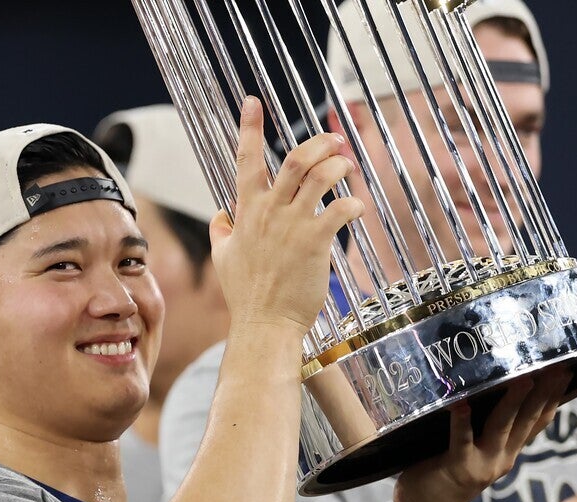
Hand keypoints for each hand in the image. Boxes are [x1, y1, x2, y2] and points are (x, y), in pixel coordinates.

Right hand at [209, 96, 363, 333]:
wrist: (264, 324)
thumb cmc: (246, 295)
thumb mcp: (223, 259)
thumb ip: (221, 232)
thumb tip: (219, 216)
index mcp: (247, 212)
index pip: (246, 160)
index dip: (249, 128)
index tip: (252, 102)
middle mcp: (269, 212)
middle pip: (295, 159)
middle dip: (319, 143)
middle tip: (335, 141)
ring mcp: (292, 226)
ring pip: (320, 176)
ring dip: (338, 165)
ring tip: (348, 167)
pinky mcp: (315, 242)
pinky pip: (340, 209)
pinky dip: (353, 203)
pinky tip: (357, 208)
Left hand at [394, 369, 569, 501]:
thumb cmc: (445, 474)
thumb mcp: (476, 450)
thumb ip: (487, 429)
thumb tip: (492, 389)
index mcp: (508, 451)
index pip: (537, 421)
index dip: (553, 396)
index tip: (565, 368)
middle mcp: (501, 457)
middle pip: (527, 420)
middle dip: (544, 392)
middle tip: (556, 365)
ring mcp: (481, 464)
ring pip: (501, 428)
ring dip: (512, 402)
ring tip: (523, 379)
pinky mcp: (456, 467)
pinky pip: (460, 441)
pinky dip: (461, 422)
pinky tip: (461, 404)